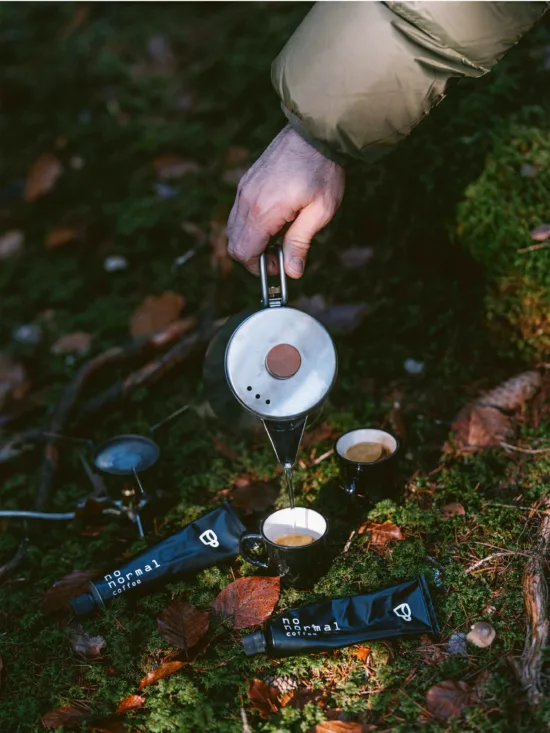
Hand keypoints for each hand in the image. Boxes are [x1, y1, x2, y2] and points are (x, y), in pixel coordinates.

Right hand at [227, 125, 344, 277]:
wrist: (315, 132)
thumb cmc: (322, 171)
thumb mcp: (320, 212)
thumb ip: (300, 242)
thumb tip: (292, 272)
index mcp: (263, 211)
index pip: (244, 253)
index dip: (258, 268)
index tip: (279, 267)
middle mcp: (246, 201)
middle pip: (234, 244)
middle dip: (254, 257)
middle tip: (280, 255)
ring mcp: (244, 189)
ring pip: (234, 229)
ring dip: (252, 241)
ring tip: (280, 236)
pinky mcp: (247, 182)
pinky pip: (239, 213)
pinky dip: (251, 225)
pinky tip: (276, 219)